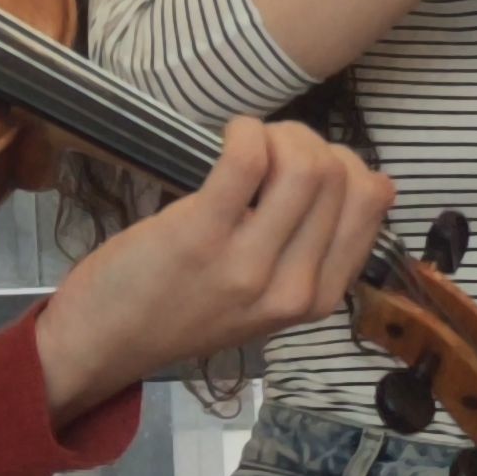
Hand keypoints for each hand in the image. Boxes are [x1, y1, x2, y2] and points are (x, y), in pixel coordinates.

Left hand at [32, 119, 395, 422]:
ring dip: (280, 134)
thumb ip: (308, 252)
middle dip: (309, 141)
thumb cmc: (182, 310)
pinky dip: (245, 131)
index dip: (344, 164)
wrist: (104, 343)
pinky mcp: (200, 236)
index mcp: (318, 300)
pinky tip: (228, 136)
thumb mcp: (265, 301)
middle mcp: (293, 289)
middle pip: (342, 177)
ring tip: (247, 143)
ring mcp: (248, 265)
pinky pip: (248, 159)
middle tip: (268, 148)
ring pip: (307, 166)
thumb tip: (355, 178)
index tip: (303, 165)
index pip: (372, 204)